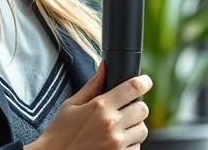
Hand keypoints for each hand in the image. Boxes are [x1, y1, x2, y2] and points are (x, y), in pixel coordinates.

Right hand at [26, 61, 151, 148]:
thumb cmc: (61, 132)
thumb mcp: (72, 104)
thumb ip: (92, 85)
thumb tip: (104, 67)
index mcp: (100, 106)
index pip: (133, 88)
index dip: (144, 82)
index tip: (145, 82)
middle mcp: (111, 124)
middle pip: (142, 109)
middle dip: (137, 106)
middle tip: (126, 109)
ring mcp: (116, 143)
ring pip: (142, 129)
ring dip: (135, 126)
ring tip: (120, 128)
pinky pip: (137, 147)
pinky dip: (131, 143)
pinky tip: (117, 142)